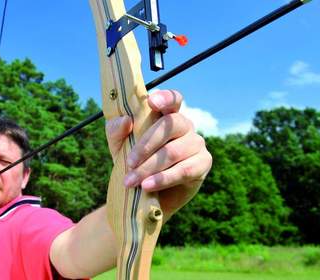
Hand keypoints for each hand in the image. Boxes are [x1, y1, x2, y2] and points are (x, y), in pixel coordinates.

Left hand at [105, 89, 211, 217]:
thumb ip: (116, 131)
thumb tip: (126, 121)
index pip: (173, 99)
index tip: (152, 102)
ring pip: (173, 151)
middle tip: (129, 163)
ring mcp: (197, 143)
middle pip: (170, 125)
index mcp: (167, 114)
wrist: (146, 194)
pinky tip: (147, 186)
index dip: (165, 98)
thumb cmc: (134, 162)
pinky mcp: (203, 163)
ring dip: (149, 168)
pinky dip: (163, 179)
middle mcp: (185, 125)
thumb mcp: (119, 145)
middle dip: (146, 145)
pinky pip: (184, 170)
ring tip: (132, 181)